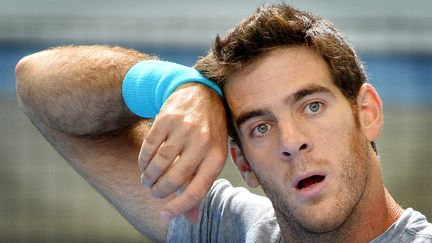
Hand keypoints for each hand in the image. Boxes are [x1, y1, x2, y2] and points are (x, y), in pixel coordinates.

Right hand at [138, 83, 227, 222]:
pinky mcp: (167, 118)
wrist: (201, 93)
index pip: (197, 190)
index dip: (180, 207)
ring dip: (149, 178)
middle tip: (155, 193)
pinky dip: (144, 161)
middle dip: (160, 192)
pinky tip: (145, 165)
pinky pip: (149, 147)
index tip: (165, 214)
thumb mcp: (212, 156)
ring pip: (159, 164)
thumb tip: (191, 219)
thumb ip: (200, 185)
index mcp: (217, 156)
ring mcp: (184, 129)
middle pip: (174, 179)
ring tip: (148, 181)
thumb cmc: (209, 132)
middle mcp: (202, 142)